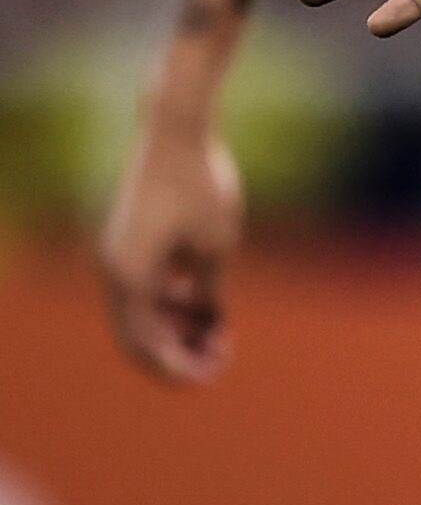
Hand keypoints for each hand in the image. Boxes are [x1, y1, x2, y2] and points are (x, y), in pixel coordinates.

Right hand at [99, 119, 244, 382]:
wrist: (177, 130)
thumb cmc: (202, 185)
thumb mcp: (217, 246)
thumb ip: (208, 293)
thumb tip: (207, 325)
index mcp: (129, 278)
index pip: (146, 346)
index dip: (179, 368)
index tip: (215, 374)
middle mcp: (114, 270)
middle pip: (139, 335)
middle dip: (177, 352)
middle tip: (220, 357)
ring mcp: (119, 255)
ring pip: (142, 311)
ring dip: (176, 328)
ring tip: (220, 334)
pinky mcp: (130, 240)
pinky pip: (146, 287)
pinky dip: (172, 302)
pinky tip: (207, 306)